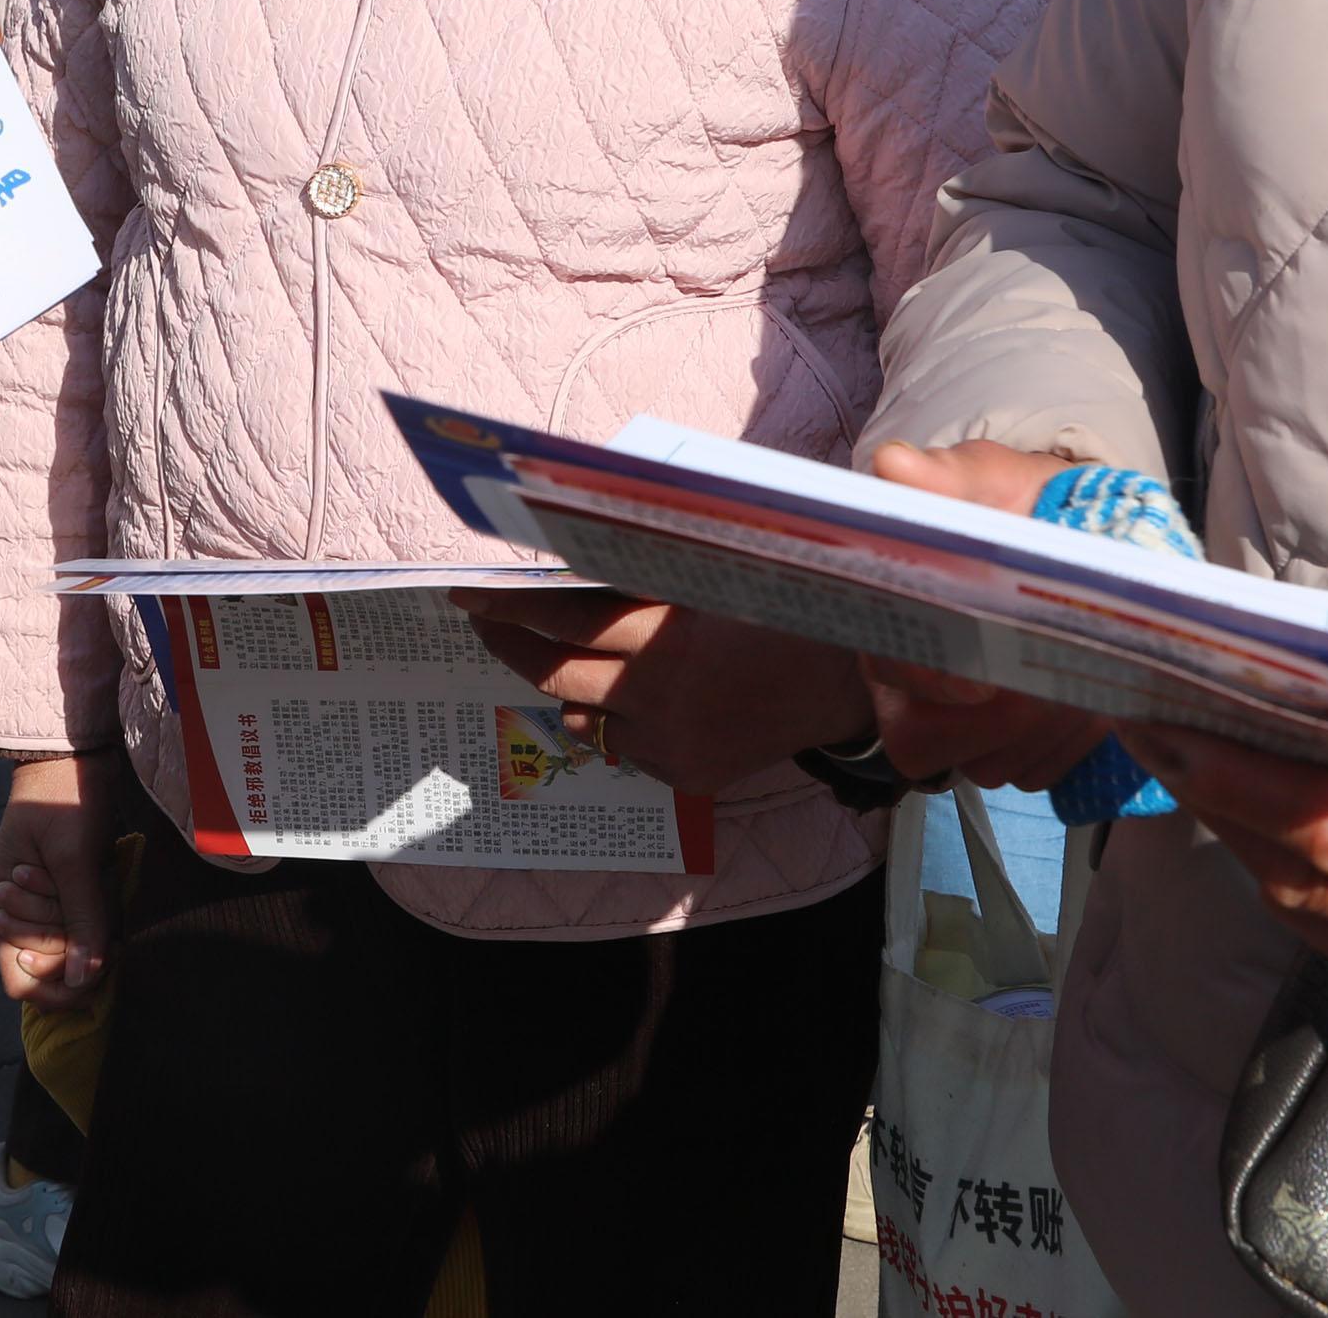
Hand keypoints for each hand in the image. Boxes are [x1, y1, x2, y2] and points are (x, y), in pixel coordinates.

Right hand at [0, 753, 112, 1010]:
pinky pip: (87, 922)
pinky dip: (100, 912)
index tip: (91, 966)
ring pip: (73, 947)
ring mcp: (43, 902)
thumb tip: (85, 982)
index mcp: (0, 907)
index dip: (55, 987)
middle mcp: (18, 913)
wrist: (73, 753)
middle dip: (79, 945)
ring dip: (93, 925)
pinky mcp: (67, 890)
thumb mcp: (74, 858)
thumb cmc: (63, 798)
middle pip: (52, 968)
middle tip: (97, 899)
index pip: (21, 983)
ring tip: (100, 880)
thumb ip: (81, 921)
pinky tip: (105, 877)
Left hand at [454, 592, 871, 793]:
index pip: (563, 616)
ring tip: (554, 657)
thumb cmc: (788, 602)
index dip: (510, 604)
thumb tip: (572, 551)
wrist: (856, 678)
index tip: (471, 593)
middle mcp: (659, 694)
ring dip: (563, 688)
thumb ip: (647, 567)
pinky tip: (628, 694)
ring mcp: (671, 742)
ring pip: (582, 720)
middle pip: (554, 674)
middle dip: (511, 644)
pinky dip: (616, 719)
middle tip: (485, 620)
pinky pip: (626, 748)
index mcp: (667, 632)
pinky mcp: (688, 775)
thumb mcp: (715, 569)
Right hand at [851, 441, 1111, 790]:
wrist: (1073, 538)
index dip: (931, 683)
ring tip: (1085, 678)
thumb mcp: (988, 480)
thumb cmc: (1017, 507)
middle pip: (936, 738)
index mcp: (891, 615)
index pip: (887, 671)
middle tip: (1062, 674)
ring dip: (1047, 729)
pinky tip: (1090, 702)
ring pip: (991, 764)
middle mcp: (908, 683)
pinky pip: (1033, 775)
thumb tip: (895, 466)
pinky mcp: (1007, 752)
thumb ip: (946, 478)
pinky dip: (1070, 747)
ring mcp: (957, 726)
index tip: (983, 679)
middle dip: (1008, 714)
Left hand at [1118, 652, 1327, 1045]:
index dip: (1248, 784)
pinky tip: (1259, 809)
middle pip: (1311, 884)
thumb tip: (1291, 696)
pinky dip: (1294, 870)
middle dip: (1226, 801)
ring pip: (1310, 914)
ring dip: (1247, 836)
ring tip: (1189, 754)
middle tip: (1157, 722)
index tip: (1170, 728)